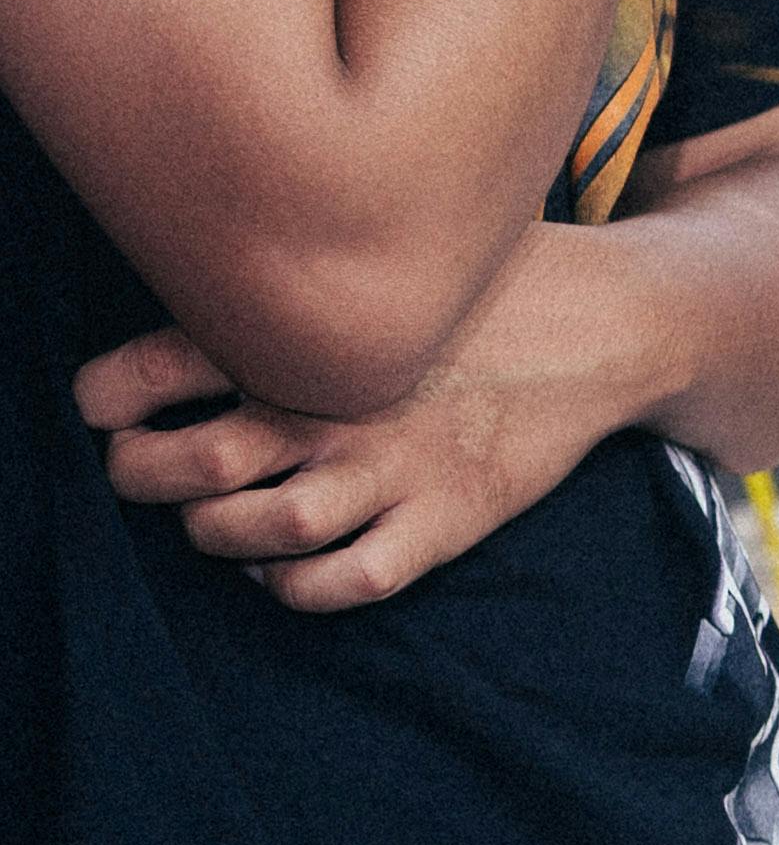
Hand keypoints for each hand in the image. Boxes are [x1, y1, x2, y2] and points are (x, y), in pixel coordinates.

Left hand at [71, 251, 657, 607]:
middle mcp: (340, 404)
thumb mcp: (382, 258)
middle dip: (140, 475)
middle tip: (142, 470)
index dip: (106, 398)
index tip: (105, 408)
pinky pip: (348, 581)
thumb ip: (295, 275)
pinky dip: (295, 586)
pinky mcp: (447, 518)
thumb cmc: (486, 285)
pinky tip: (285, 567)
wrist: (607, 323)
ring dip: (212, 535)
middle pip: (191, 462)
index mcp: (312, 331)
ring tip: (213, 521)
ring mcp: (395, 468)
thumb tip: (210, 272)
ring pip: (260, 529)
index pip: (156, 368)